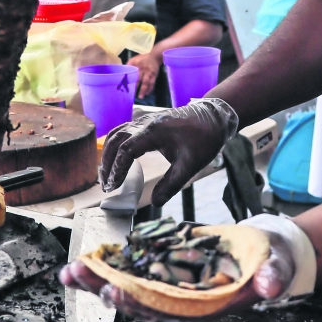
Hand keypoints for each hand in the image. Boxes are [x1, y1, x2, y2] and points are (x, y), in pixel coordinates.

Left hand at [59, 228, 294, 321]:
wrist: (266, 253)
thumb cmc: (270, 263)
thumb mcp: (277, 267)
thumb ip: (273, 277)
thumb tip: (271, 286)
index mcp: (203, 305)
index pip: (165, 308)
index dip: (139, 301)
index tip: (115, 291)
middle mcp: (181, 300)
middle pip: (137, 300)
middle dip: (105, 288)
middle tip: (77, 274)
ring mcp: (170, 285)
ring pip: (129, 287)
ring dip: (98, 280)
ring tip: (70, 271)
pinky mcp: (165, 268)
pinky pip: (132, 269)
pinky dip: (109, 265)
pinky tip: (86, 260)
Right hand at [100, 98, 238, 206]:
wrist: (214, 118)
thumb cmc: (204, 139)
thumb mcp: (190, 165)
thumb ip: (172, 184)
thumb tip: (156, 202)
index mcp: (154, 131)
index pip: (126, 150)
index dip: (117, 169)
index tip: (114, 186)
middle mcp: (145, 123)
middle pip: (115, 140)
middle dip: (107, 163)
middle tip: (106, 185)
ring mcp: (144, 121)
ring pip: (117, 134)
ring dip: (108, 153)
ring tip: (107, 175)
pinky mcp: (147, 123)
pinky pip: (124, 131)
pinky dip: (115, 146)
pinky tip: (117, 159)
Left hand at [127, 51, 160, 97]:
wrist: (154, 57)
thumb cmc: (142, 59)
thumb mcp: (133, 59)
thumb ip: (128, 66)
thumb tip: (121, 74)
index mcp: (136, 65)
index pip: (132, 74)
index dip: (129, 81)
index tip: (126, 88)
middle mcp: (143, 69)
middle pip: (139, 79)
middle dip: (136, 88)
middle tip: (132, 95)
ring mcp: (149, 73)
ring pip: (146, 82)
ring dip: (143, 90)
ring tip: (140, 97)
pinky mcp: (154, 75)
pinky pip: (152, 83)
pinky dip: (150, 89)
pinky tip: (147, 93)